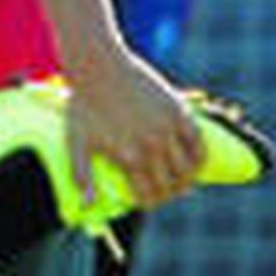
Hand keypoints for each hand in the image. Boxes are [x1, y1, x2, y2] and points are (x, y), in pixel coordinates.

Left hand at [67, 50, 207, 209]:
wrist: (98, 67)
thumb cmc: (83, 106)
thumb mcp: (76, 143)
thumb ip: (81, 177)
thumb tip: (87, 207)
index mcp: (129, 159)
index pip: (150, 196)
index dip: (149, 203)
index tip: (146, 201)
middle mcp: (152, 147)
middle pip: (171, 186)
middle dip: (168, 194)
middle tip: (164, 192)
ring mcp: (168, 129)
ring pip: (188, 169)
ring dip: (187, 180)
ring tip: (182, 182)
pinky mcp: (179, 112)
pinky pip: (199, 143)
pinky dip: (200, 157)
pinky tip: (195, 162)